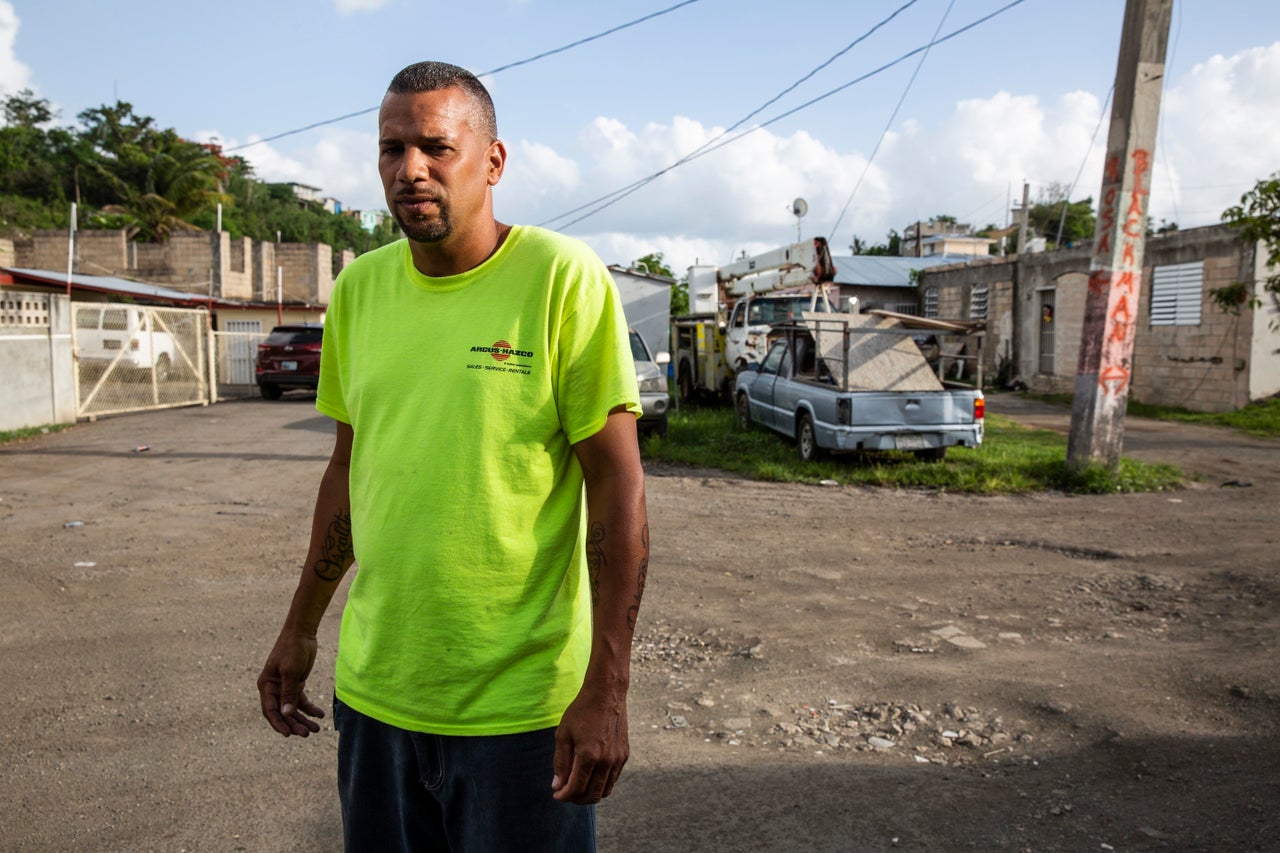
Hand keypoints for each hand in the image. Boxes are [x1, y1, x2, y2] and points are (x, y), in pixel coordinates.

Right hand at [257, 629, 325, 736]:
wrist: (302, 633)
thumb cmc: (292, 649)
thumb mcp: (290, 672)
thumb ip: (288, 693)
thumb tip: (286, 714)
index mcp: (266, 686)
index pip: (270, 710)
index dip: (278, 724)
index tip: (288, 735)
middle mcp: (273, 689)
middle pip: (283, 712)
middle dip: (294, 724)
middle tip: (307, 734)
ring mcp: (285, 687)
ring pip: (293, 709)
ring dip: (303, 719)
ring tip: (316, 729)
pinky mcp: (296, 684)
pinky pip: (302, 701)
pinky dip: (310, 709)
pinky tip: (320, 715)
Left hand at [551, 680, 629, 803]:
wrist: (606, 693)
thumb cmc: (581, 711)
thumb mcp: (563, 734)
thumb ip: (560, 762)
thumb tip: (558, 786)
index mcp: (588, 755)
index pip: (576, 788)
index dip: (564, 796)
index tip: (556, 794)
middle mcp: (606, 760)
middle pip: (592, 795)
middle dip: (577, 799)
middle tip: (566, 793)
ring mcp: (618, 758)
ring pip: (605, 790)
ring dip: (590, 794)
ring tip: (578, 787)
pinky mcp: (624, 754)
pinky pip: (613, 779)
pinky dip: (601, 783)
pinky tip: (591, 775)